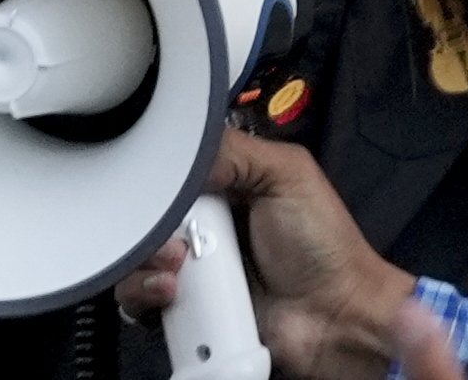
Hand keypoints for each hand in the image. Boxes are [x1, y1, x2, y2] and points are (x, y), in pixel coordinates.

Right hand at [117, 132, 413, 379]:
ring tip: (178, 270)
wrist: (333, 317)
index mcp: (222, 186)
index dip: (154, 178)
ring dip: (144, 262)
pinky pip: (139, 302)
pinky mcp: (183, 311)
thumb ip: (234, 151)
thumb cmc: (321, 242)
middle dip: (146, 225)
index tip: (154, 187)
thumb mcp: (285, 173)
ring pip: (134, 258)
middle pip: (144, 215)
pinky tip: (172, 293)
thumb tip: (176, 150)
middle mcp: (200, 225)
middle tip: (174, 240)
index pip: (167, 172)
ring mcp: (189, 269)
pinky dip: (144, 296)